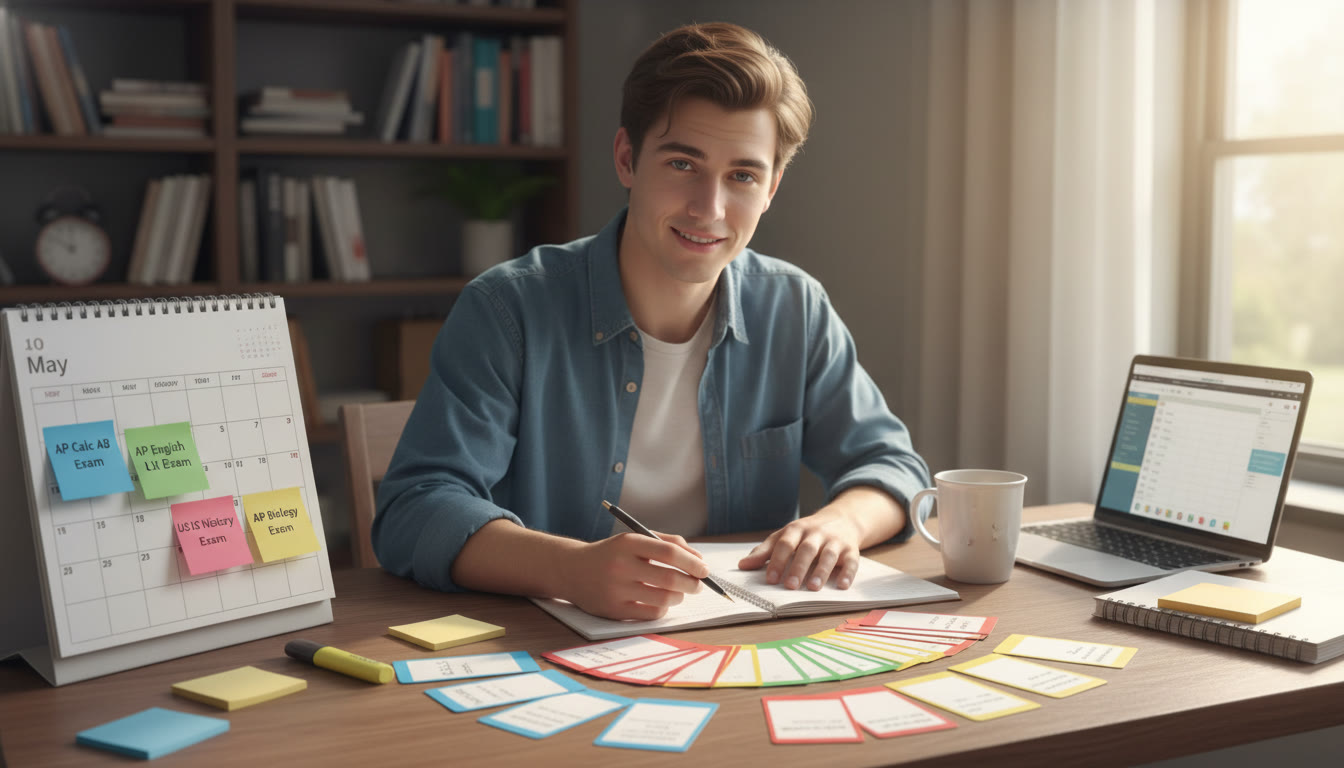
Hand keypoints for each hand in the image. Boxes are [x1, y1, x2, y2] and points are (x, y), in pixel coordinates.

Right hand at [559, 532, 708, 620]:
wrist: (571, 570)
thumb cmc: (612, 553)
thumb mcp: (634, 539)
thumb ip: (667, 543)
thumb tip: (698, 559)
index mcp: (627, 543)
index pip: (669, 553)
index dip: (692, 562)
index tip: (704, 568)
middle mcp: (620, 566)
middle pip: (670, 578)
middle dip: (692, 583)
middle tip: (699, 584)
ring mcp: (616, 590)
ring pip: (664, 599)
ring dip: (680, 596)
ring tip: (680, 592)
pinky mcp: (614, 610)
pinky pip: (652, 613)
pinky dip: (664, 607)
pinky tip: (662, 601)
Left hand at [737, 509, 863, 590]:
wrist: (842, 519)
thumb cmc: (807, 533)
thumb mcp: (785, 536)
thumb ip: (765, 551)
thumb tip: (742, 566)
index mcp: (797, 529)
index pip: (785, 544)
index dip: (777, 561)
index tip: (770, 579)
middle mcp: (816, 533)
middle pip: (807, 549)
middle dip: (798, 567)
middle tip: (789, 586)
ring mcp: (835, 540)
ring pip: (829, 554)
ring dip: (821, 571)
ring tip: (812, 587)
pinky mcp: (851, 549)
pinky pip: (851, 561)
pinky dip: (847, 573)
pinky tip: (841, 585)